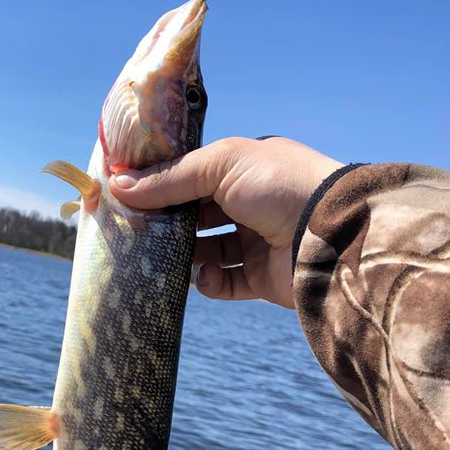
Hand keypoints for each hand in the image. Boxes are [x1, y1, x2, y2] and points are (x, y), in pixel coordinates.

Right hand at [109, 137, 342, 307]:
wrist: (330, 233)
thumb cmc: (280, 184)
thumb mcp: (220, 166)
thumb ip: (169, 178)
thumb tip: (118, 184)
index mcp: (244, 169)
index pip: (192, 175)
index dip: (160, 184)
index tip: (125, 194)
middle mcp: (250, 204)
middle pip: (195, 216)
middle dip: (165, 223)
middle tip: (134, 230)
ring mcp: (256, 242)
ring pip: (205, 251)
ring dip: (182, 255)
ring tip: (159, 255)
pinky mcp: (260, 278)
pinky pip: (223, 283)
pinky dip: (207, 282)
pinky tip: (201, 274)